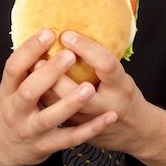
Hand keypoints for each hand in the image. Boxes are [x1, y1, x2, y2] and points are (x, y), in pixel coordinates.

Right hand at [0, 29, 116, 165]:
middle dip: (50, 73)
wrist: (5, 148)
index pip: (14, 67)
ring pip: (51, 117)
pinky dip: (91, 128)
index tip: (48, 33)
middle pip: (29, 91)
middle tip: (69, 55)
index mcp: (7, 90)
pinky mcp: (47, 146)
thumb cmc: (16, 108)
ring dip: (70, 102)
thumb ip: (28, 68)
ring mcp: (31, 130)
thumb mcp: (13, 88)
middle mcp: (16, 110)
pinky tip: (109, 117)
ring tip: (89, 87)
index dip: (29, 49)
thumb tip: (49, 34)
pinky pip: (71, 138)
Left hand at [41, 31, 165, 165]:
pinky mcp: (80, 132)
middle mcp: (108, 106)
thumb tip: (74, 33)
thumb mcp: (121, 75)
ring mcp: (93, 122)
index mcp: (121, 86)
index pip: (105, 65)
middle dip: (57, 74)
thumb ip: (102, 60)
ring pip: (64, 110)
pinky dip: (44, 101)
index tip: (66, 35)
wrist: (135, 132)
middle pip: (79, 92)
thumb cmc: (124, 94)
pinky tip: (32, 88)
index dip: (86, 49)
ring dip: (45, 89)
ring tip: (30, 70)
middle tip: (39, 56)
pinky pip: (58, 119)